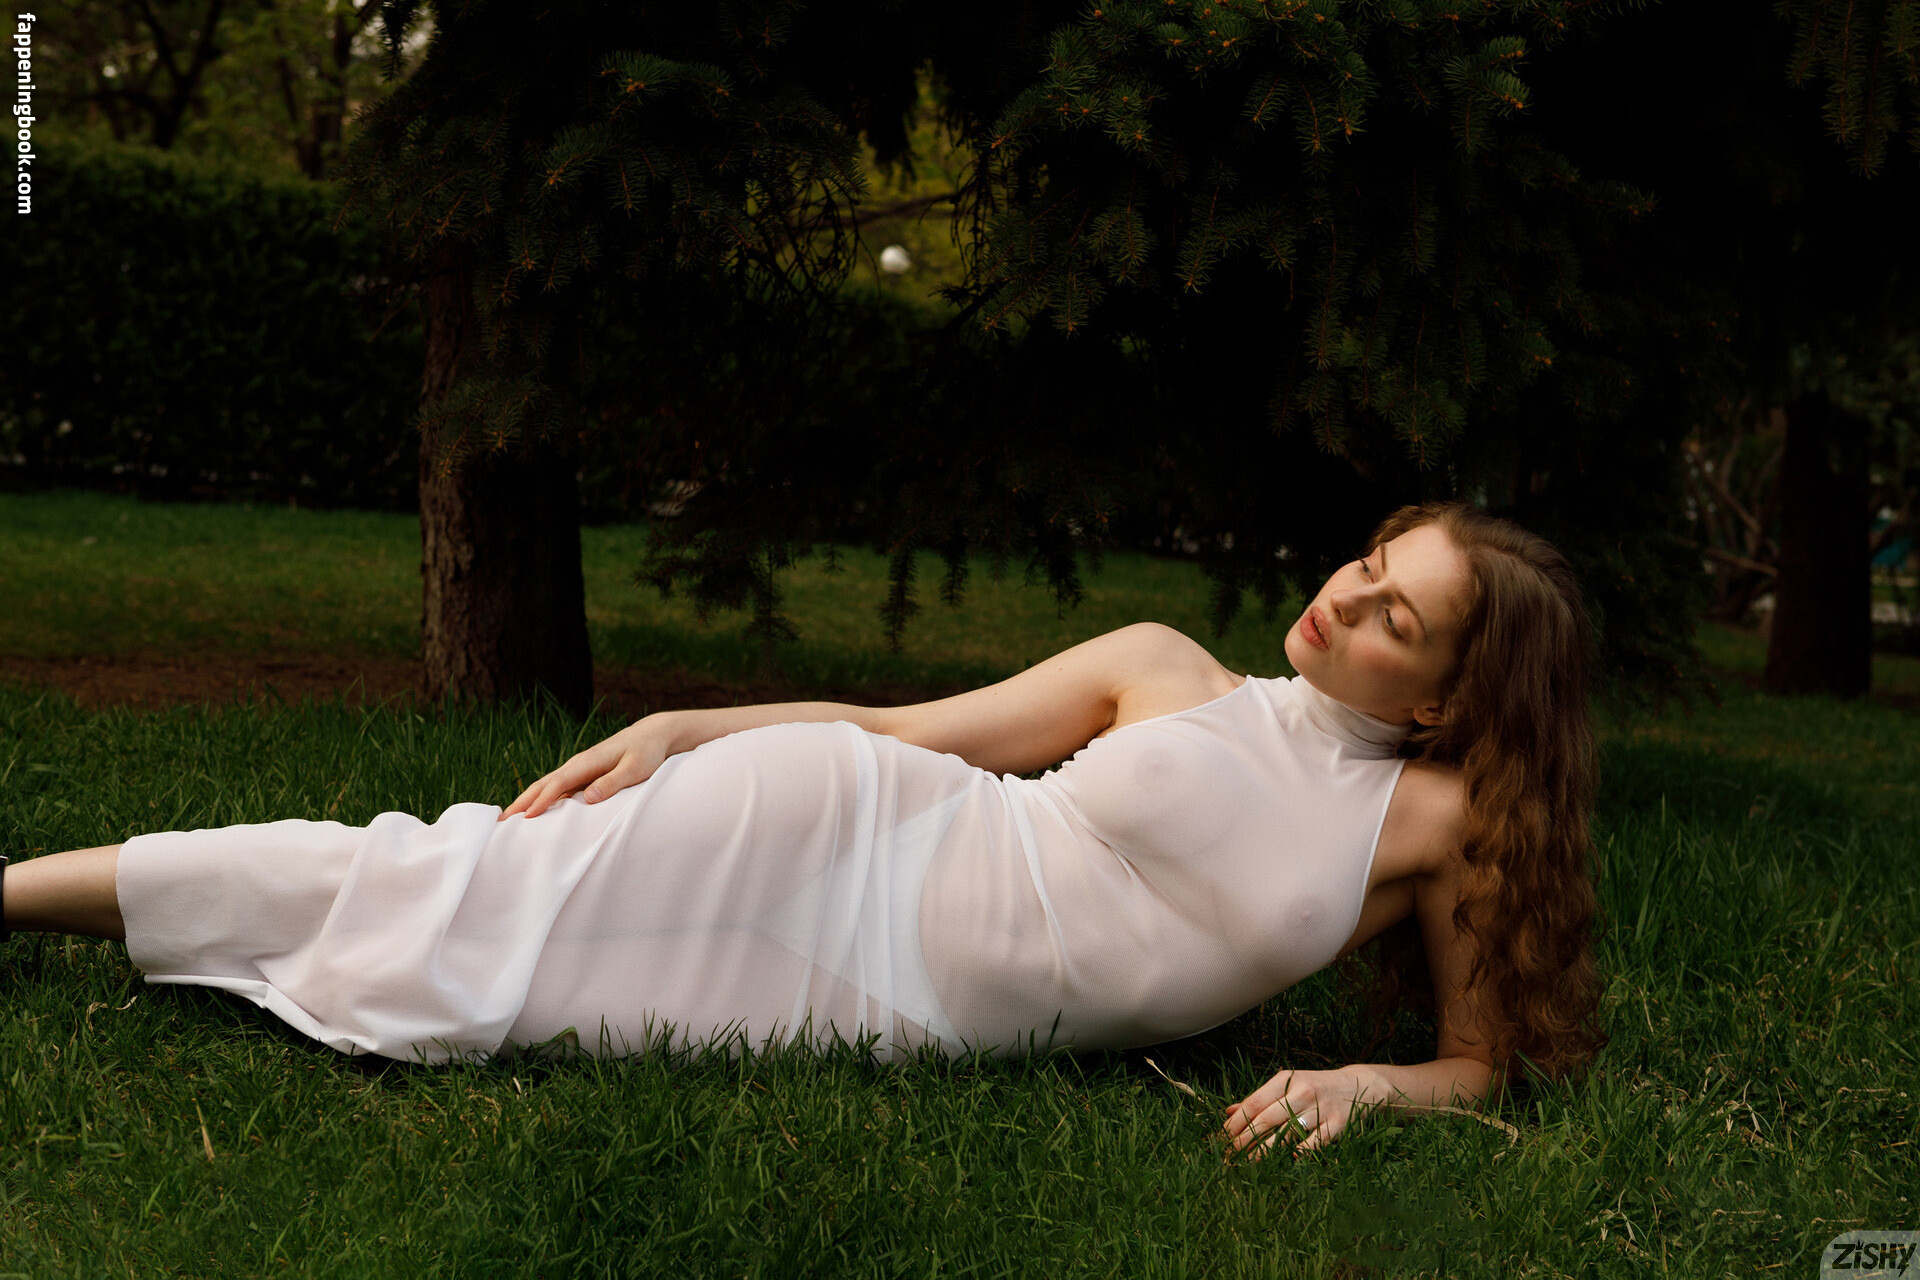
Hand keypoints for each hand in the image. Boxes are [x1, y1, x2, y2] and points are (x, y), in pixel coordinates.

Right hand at [498, 717, 674, 820]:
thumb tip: (586, 798)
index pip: (558, 783)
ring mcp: (578, 769)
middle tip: (500, 821)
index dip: (542, 801)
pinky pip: (557, 789)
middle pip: (544, 784)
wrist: (651, 736)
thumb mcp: (635, 769)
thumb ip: (612, 782)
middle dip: (522, 802)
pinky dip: (542, 799)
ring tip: (508, 818)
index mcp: (588, 761)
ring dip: (527, 801)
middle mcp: (578, 764)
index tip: (527, 818)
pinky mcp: (583, 775)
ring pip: (547, 786)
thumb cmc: (646, 753)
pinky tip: (534, 812)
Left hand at [1222, 1064, 1381, 1159]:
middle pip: (1267, 1118)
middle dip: (1245, 1138)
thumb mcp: (1288, 1086)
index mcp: (1286, 1079)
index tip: (1222, 1138)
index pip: (1254, 1102)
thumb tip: (1229, 1112)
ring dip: (1266, 1150)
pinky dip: (1302, 1152)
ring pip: (1288, 1132)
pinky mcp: (1338, 1125)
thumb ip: (1260, 1099)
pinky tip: (1288, 1160)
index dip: (1236, 1122)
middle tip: (1230, 1155)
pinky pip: (1315, 1142)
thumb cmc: (1315, 1088)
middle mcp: (1302, 1091)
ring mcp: (1321, 1108)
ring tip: (1249, 1162)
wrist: (1359, 1086)